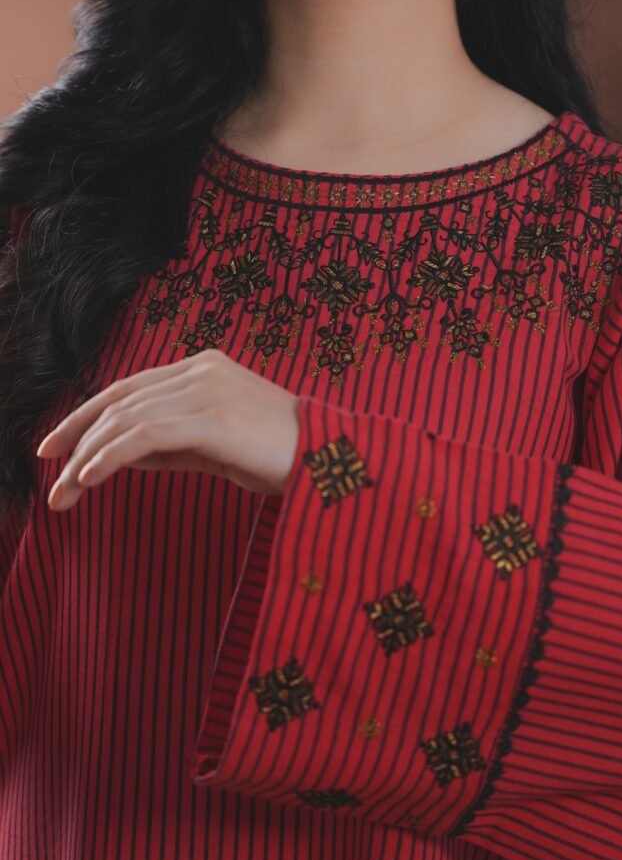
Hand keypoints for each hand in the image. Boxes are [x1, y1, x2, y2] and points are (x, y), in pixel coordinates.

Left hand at [36, 349, 300, 511]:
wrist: (331, 460)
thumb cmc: (278, 457)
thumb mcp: (214, 447)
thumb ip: (168, 444)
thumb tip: (114, 456)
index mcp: (203, 367)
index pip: (128, 387)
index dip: (85, 415)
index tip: (55, 445)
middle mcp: (201, 370)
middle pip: (120, 400)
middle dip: (78, 440)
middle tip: (52, 479)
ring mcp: (207, 390)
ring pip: (127, 418)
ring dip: (88, 456)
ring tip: (66, 491)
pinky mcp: (213, 418)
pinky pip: (144, 435)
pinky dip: (109, 457)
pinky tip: (88, 478)